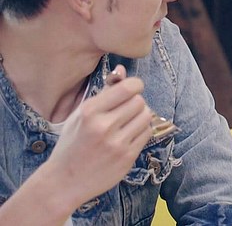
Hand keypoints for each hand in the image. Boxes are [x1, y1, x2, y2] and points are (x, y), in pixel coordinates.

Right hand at [45, 64, 152, 206]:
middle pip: (140, 101)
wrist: (64, 181)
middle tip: (126, 111)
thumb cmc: (72, 144)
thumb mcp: (80, 115)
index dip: (135, 85)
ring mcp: (116, 143)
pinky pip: (146, 134)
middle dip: (136, 103)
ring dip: (141, 117)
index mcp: (90, 111)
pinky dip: (141, 131)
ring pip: (146, 116)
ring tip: (128, 123)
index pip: (128, 87)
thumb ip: (104, 92)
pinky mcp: (127, 157)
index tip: (132, 89)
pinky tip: (128, 136)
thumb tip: (122, 70)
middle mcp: (103, 126)